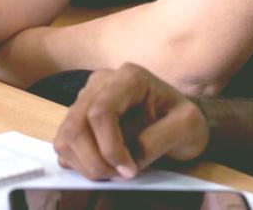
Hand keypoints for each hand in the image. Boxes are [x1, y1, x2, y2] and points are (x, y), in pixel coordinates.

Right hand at [53, 63, 210, 180]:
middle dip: (95, 160)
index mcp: (130, 77)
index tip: (129, 170)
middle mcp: (101, 82)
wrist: (177, 119)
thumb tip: (129, 158)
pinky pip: (64, 143)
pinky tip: (103, 164)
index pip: (101, 112)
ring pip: (66, 136)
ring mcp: (86, 97)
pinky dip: (78, 162)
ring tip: (114, 172)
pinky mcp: (78, 116)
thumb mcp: (187, 127)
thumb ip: (158, 140)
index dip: (110, 147)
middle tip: (120, 175)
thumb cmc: (183, 120)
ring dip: (86, 164)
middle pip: (77, 125)